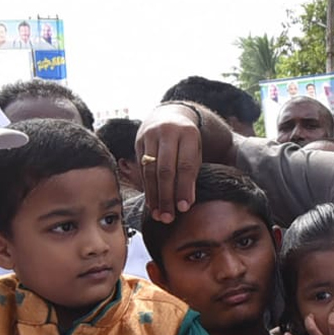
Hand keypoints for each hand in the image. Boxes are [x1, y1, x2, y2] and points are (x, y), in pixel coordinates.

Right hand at [136, 103, 202, 223]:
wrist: (167, 116)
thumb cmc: (185, 142)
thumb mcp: (195, 152)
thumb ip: (192, 174)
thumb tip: (185, 204)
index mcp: (188, 134)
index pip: (185, 165)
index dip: (184, 188)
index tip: (184, 208)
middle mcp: (168, 132)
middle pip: (165, 170)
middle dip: (167, 196)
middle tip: (168, 217)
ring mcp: (150, 135)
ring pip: (150, 170)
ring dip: (154, 195)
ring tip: (158, 214)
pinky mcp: (138, 141)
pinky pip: (142, 168)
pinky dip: (147, 187)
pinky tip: (151, 202)